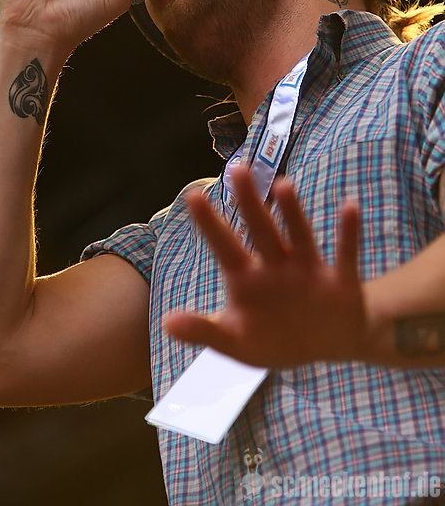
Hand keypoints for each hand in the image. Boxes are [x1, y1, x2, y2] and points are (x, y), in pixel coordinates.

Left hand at [165, 166, 367, 367]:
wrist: (331, 346)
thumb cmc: (277, 337)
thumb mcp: (237, 341)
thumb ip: (205, 331)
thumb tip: (166, 323)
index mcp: (247, 278)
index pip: (225, 246)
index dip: (210, 223)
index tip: (193, 195)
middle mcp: (276, 265)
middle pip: (261, 229)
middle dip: (250, 202)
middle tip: (238, 169)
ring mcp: (309, 270)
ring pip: (299, 236)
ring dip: (292, 212)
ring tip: (283, 185)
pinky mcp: (341, 282)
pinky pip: (345, 255)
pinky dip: (348, 234)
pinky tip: (349, 207)